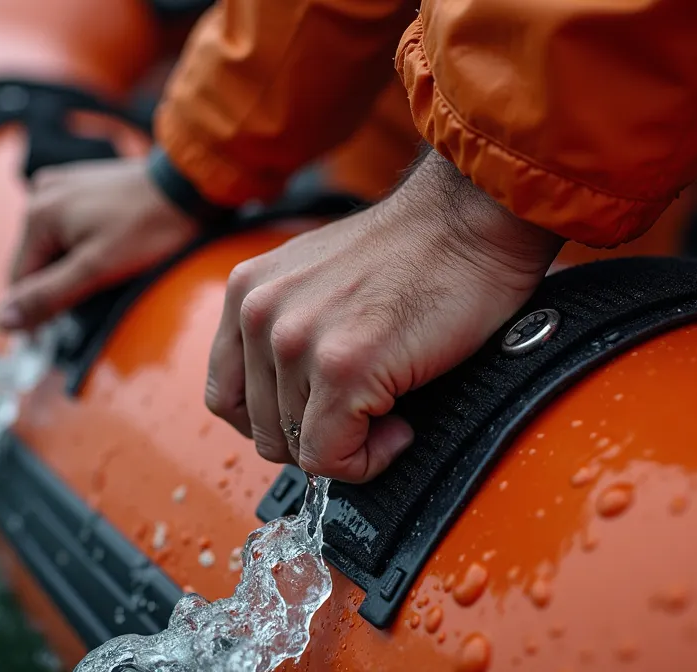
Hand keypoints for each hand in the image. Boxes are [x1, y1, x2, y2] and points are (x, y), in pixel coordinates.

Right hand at [0, 157, 197, 330]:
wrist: (188, 185)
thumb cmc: (148, 228)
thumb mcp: (96, 269)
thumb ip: (47, 296)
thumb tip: (0, 321)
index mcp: (36, 214)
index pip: (21, 279)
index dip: (43, 305)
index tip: (74, 317)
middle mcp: (40, 193)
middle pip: (36, 260)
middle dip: (61, 281)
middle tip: (101, 287)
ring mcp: (61, 184)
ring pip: (53, 244)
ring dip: (73, 263)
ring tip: (111, 263)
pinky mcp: (81, 183)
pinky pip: (69, 225)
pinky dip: (82, 243)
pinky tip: (110, 245)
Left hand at [206, 150, 563, 481]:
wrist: (469, 223)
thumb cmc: (414, 251)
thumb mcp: (316, 280)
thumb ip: (286, 331)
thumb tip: (287, 404)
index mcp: (247, 291)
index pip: (227, 397)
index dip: (276, 420)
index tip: (319, 413)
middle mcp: (260, 314)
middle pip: (261, 430)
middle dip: (315, 435)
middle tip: (365, 414)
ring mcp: (297, 342)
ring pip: (297, 448)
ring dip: (349, 445)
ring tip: (389, 410)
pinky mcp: (343, 368)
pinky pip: (332, 458)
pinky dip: (368, 460)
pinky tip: (399, 429)